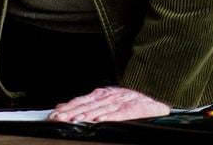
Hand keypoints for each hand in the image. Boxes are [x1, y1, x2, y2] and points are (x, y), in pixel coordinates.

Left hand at [48, 86, 168, 121]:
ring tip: (75, 121)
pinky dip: (111, 116)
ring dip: (86, 115)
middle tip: (59, 118)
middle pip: (87, 105)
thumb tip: (63, 106)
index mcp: (101, 94)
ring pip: (101, 109)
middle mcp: (109, 96)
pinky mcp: (137, 107)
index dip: (67, 108)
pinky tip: (100, 121)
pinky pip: (123, 113)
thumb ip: (86, 103)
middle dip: (72, 112)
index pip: (80, 101)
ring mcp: (123, 101)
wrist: (158, 91)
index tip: (55, 114)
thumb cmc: (132, 97)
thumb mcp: (106, 98)